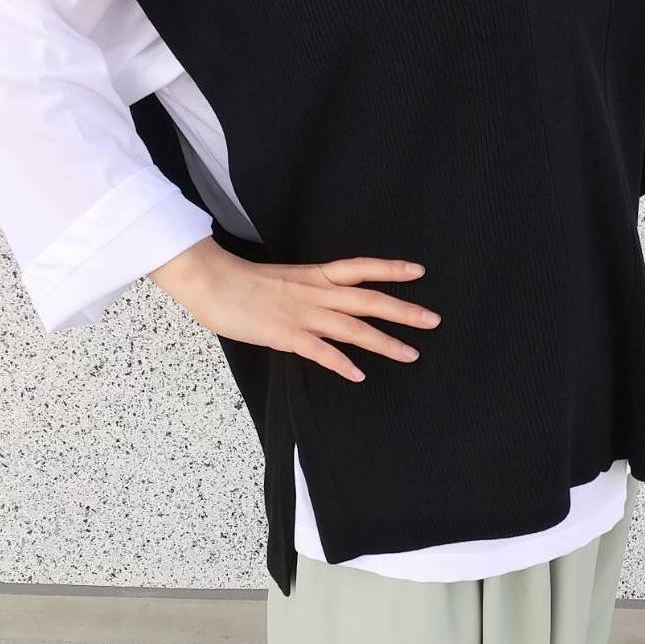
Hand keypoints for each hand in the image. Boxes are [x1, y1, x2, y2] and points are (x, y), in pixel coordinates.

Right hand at [147, 237, 440, 382]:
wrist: (211, 280)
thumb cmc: (240, 281)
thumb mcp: (282, 281)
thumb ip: (304, 293)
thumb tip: (319, 307)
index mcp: (314, 276)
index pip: (360, 268)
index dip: (391, 269)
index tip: (420, 271)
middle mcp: (316, 293)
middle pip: (369, 300)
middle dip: (403, 310)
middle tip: (433, 320)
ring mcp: (303, 314)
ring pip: (353, 327)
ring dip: (384, 342)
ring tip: (411, 353)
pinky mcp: (287, 334)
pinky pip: (321, 351)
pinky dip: (341, 364)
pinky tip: (359, 375)